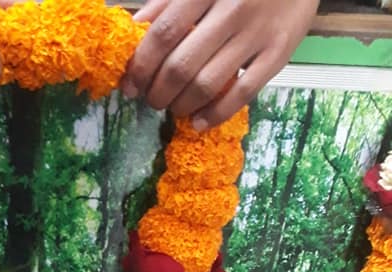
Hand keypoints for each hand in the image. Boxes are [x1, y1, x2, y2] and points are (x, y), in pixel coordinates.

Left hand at [122, 0, 319, 128]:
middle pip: (181, 66)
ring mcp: (256, 34)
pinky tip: (198, 122)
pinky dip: (214, 115)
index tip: (129, 85)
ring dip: (181, 106)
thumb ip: (167, 2)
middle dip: (158, 92)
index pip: (163, 34)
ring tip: (174, 108)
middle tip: (152, 100)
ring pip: (207, 84)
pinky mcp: (278, 54)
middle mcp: (231, 10)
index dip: (141, 65)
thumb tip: (133, 30)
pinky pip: (242, 95)